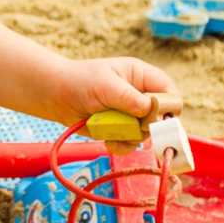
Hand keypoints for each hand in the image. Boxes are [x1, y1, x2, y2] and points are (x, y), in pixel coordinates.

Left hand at [53, 57, 179, 154]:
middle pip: (162, 117)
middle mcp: (140, 96)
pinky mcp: (121, 129)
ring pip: (147, 133)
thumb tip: (150, 109)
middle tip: (134, 128)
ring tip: (112, 131)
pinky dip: (122, 145)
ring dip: (131, 136)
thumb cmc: (80, 81)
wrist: (55, 96)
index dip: (168, 105)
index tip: (157, 117)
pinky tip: (108, 140)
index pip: (168, 92)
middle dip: (149, 125)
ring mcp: (131, 115)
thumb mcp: (104, 84)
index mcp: (141, 77)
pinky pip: (132, 143)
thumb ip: (127, 97)